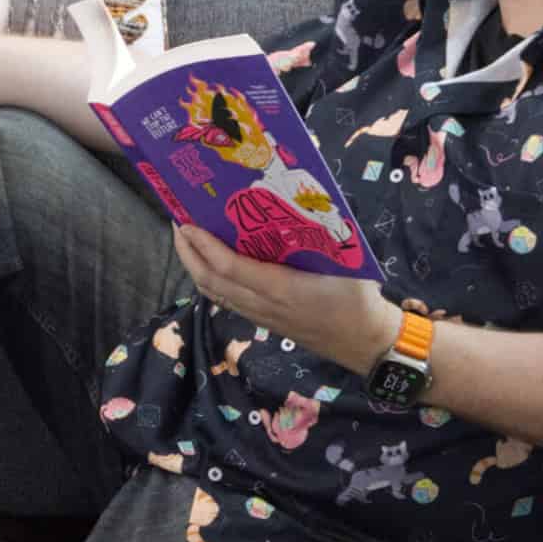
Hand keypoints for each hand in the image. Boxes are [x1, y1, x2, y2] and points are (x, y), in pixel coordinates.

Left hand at [171, 224, 398, 374]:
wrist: (365, 342)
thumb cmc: (358, 297)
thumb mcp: (343, 261)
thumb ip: (318, 235)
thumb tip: (295, 200)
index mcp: (282, 288)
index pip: (229, 267)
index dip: (204, 246)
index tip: (187, 224)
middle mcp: (264, 305)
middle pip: (211, 282)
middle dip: (188, 254)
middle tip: (177, 226)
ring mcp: (261, 317)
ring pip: (215, 294)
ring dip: (195, 268)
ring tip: (187, 242)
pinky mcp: (264, 322)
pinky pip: (227, 302)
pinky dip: (211, 282)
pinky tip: (209, 266)